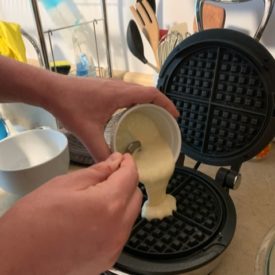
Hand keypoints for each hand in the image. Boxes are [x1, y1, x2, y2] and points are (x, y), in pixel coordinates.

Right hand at [0, 153, 141, 274]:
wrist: (15, 261)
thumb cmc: (34, 219)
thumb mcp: (65, 184)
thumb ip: (97, 171)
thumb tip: (115, 162)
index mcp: (108, 205)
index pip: (130, 176)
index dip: (128, 163)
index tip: (122, 158)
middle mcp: (118, 229)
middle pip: (135, 195)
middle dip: (127, 180)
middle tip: (112, 173)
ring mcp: (114, 247)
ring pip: (131, 214)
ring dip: (123, 199)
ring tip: (103, 192)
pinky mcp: (108, 259)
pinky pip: (121, 232)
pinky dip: (116, 218)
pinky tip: (99, 213)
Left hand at [47, 77, 178, 161]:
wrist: (52, 90)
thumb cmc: (70, 107)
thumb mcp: (88, 132)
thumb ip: (101, 151)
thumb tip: (114, 164)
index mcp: (121, 94)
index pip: (152, 94)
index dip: (166, 104)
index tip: (174, 116)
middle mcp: (119, 86)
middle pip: (147, 92)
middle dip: (159, 105)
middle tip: (164, 120)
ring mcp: (112, 85)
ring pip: (137, 91)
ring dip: (147, 102)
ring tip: (151, 118)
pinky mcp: (105, 87)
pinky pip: (127, 93)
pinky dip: (135, 102)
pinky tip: (130, 114)